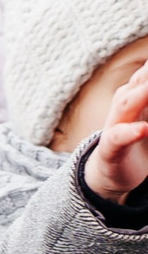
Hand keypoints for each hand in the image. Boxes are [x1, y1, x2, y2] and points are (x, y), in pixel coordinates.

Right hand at [84, 58, 147, 203]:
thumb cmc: (138, 138)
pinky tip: (142, 129)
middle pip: (141, 81)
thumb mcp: (147, 111)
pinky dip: (129, 133)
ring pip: (126, 103)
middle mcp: (124, 104)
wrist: (109, 172)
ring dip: (142, 94)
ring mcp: (115, 124)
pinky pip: (117, 138)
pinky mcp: (111, 149)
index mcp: (137, 94)